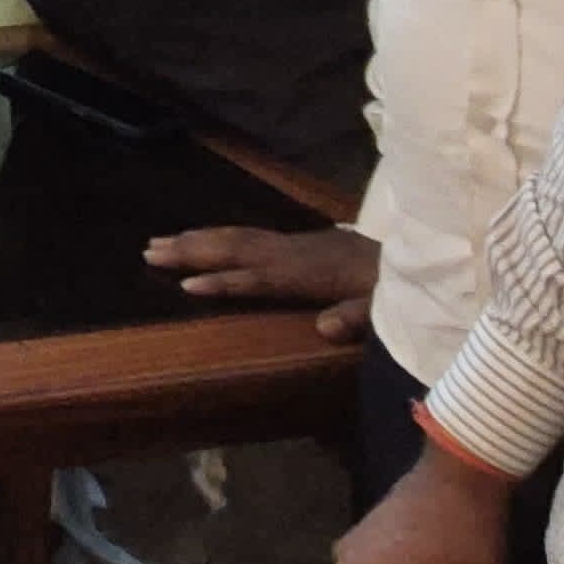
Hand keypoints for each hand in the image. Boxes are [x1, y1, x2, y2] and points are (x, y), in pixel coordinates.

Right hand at [149, 222, 376, 340]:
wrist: (414, 255)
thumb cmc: (394, 288)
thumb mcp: (383, 307)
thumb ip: (356, 317)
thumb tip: (324, 329)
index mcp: (308, 273)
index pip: (257, 278)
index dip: (224, 282)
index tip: (188, 286)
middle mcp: (293, 253)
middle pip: (234, 248)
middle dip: (191, 250)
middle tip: (149, 252)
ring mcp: (292, 244)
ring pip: (236, 237)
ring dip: (196, 239)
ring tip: (159, 243)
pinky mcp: (296, 242)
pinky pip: (246, 235)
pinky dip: (217, 235)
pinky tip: (202, 238)